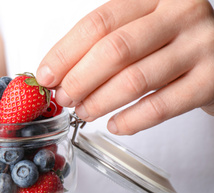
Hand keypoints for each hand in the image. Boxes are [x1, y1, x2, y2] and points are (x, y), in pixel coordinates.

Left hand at [36, 0, 213, 134]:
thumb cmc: (170, 43)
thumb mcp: (139, 29)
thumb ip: (104, 43)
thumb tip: (57, 74)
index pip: (98, 23)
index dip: (66, 53)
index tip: (47, 76)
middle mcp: (179, 15)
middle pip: (114, 50)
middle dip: (79, 80)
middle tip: (65, 97)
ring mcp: (199, 47)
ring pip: (134, 80)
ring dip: (100, 102)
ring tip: (84, 112)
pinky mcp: (210, 81)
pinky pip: (160, 107)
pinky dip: (131, 120)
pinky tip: (115, 124)